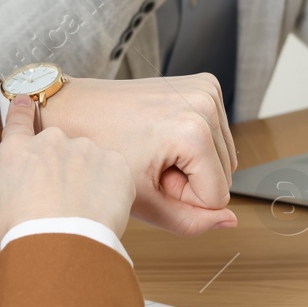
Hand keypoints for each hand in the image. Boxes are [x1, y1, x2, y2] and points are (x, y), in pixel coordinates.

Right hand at [0, 97, 135, 249]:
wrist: (57, 245)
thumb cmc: (23, 237)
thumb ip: (12, 199)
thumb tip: (20, 207)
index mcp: (16, 152)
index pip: (18, 121)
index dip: (23, 110)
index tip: (26, 101)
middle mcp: (50, 141)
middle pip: (59, 148)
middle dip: (63, 169)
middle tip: (64, 201)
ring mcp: (85, 148)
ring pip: (90, 161)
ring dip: (89, 180)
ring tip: (84, 213)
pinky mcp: (114, 162)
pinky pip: (115, 174)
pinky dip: (112, 190)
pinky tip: (103, 212)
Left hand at [41, 74, 238, 235]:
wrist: (77, 110)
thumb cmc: (102, 150)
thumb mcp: (144, 200)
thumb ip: (191, 222)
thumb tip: (230, 221)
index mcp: (193, 131)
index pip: (218, 194)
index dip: (184, 197)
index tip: (151, 178)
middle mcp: (205, 103)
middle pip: (225, 173)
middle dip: (190, 179)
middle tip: (150, 164)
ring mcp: (207, 89)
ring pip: (223, 155)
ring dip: (192, 162)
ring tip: (153, 149)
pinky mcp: (205, 84)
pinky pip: (217, 132)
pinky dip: (193, 141)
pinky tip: (162, 133)